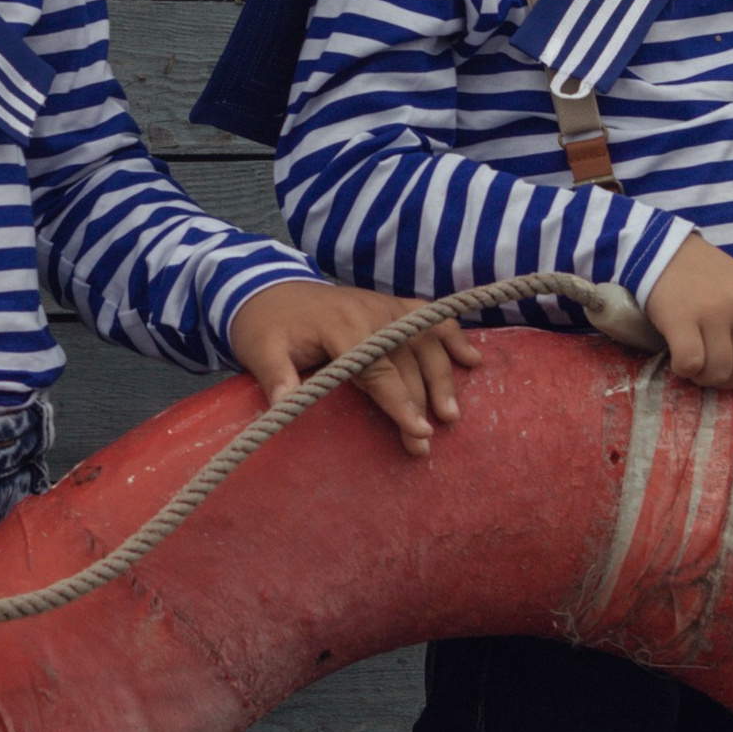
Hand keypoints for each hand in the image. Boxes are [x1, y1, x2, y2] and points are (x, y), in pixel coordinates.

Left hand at [228, 280, 480, 458]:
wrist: (267, 288)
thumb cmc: (265, 327)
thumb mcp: (259, 351)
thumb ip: (275, 377)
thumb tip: (282, 406)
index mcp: (340, 325)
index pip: (377, 369)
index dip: (399, 401)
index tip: (417, 430)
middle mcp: (370, 312)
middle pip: (406, 362)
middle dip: (421, 403)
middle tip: (426, 443)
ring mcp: (384, 306)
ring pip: (425, 342)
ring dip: (443, 377)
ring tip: (452, 414)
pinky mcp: (391, 306)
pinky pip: (429, 318)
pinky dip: (453, 336)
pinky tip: (473, 360)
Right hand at [642, 234, 732, 389]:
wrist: (663, 250)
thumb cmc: (701, 276)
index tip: (723, 363)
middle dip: (721, 379)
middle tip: (704, 369)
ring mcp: (714, 312)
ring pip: (717, 371)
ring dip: (701, 376)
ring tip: (691, 363)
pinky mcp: (683, 318)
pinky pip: (691, 364)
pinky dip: (682, 369)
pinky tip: (676, 357)